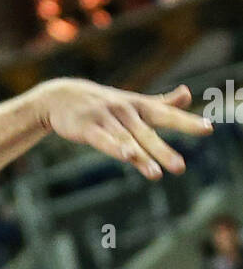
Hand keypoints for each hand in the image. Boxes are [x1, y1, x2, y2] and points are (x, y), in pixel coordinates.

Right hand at [34, 79, 211, 179]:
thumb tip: (187, 94)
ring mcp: (106, 118)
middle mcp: (125, 110)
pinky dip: (116, 148)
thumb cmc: (101, 102)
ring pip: (127, 140)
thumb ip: (160, 102)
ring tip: (157, 174)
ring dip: (142, 157)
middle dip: (163, 150)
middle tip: (180, 167)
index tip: (208, 129)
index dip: (186, 122)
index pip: (167, 113)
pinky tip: (128, 157)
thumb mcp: (132, 101)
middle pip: (148, 132)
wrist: (60, 96)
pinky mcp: (87, 128)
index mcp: (139, 105)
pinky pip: (104, 140)